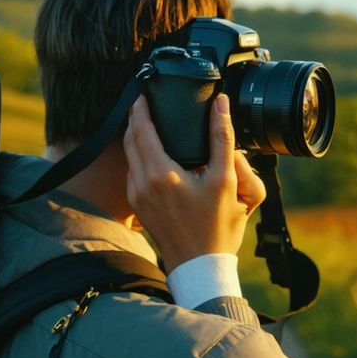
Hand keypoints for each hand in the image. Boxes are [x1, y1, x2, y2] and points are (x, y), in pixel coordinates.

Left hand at [123, 93, 266, 273]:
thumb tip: (220, 105)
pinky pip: (133, 171)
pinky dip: (139, 155)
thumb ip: (222, 138)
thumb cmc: (217, 228)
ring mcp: (137, 196)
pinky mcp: (138, 206)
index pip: (142, 128)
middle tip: (144, 100)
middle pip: (130, 138)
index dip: (142, 107)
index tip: (145, 90)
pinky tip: (152, 151)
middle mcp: (142, 183)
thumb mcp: (226, 181)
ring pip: (129, 155)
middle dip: (136, 117)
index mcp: (161, 173)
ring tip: (147, 120)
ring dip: (136, 135)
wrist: (200, 266)